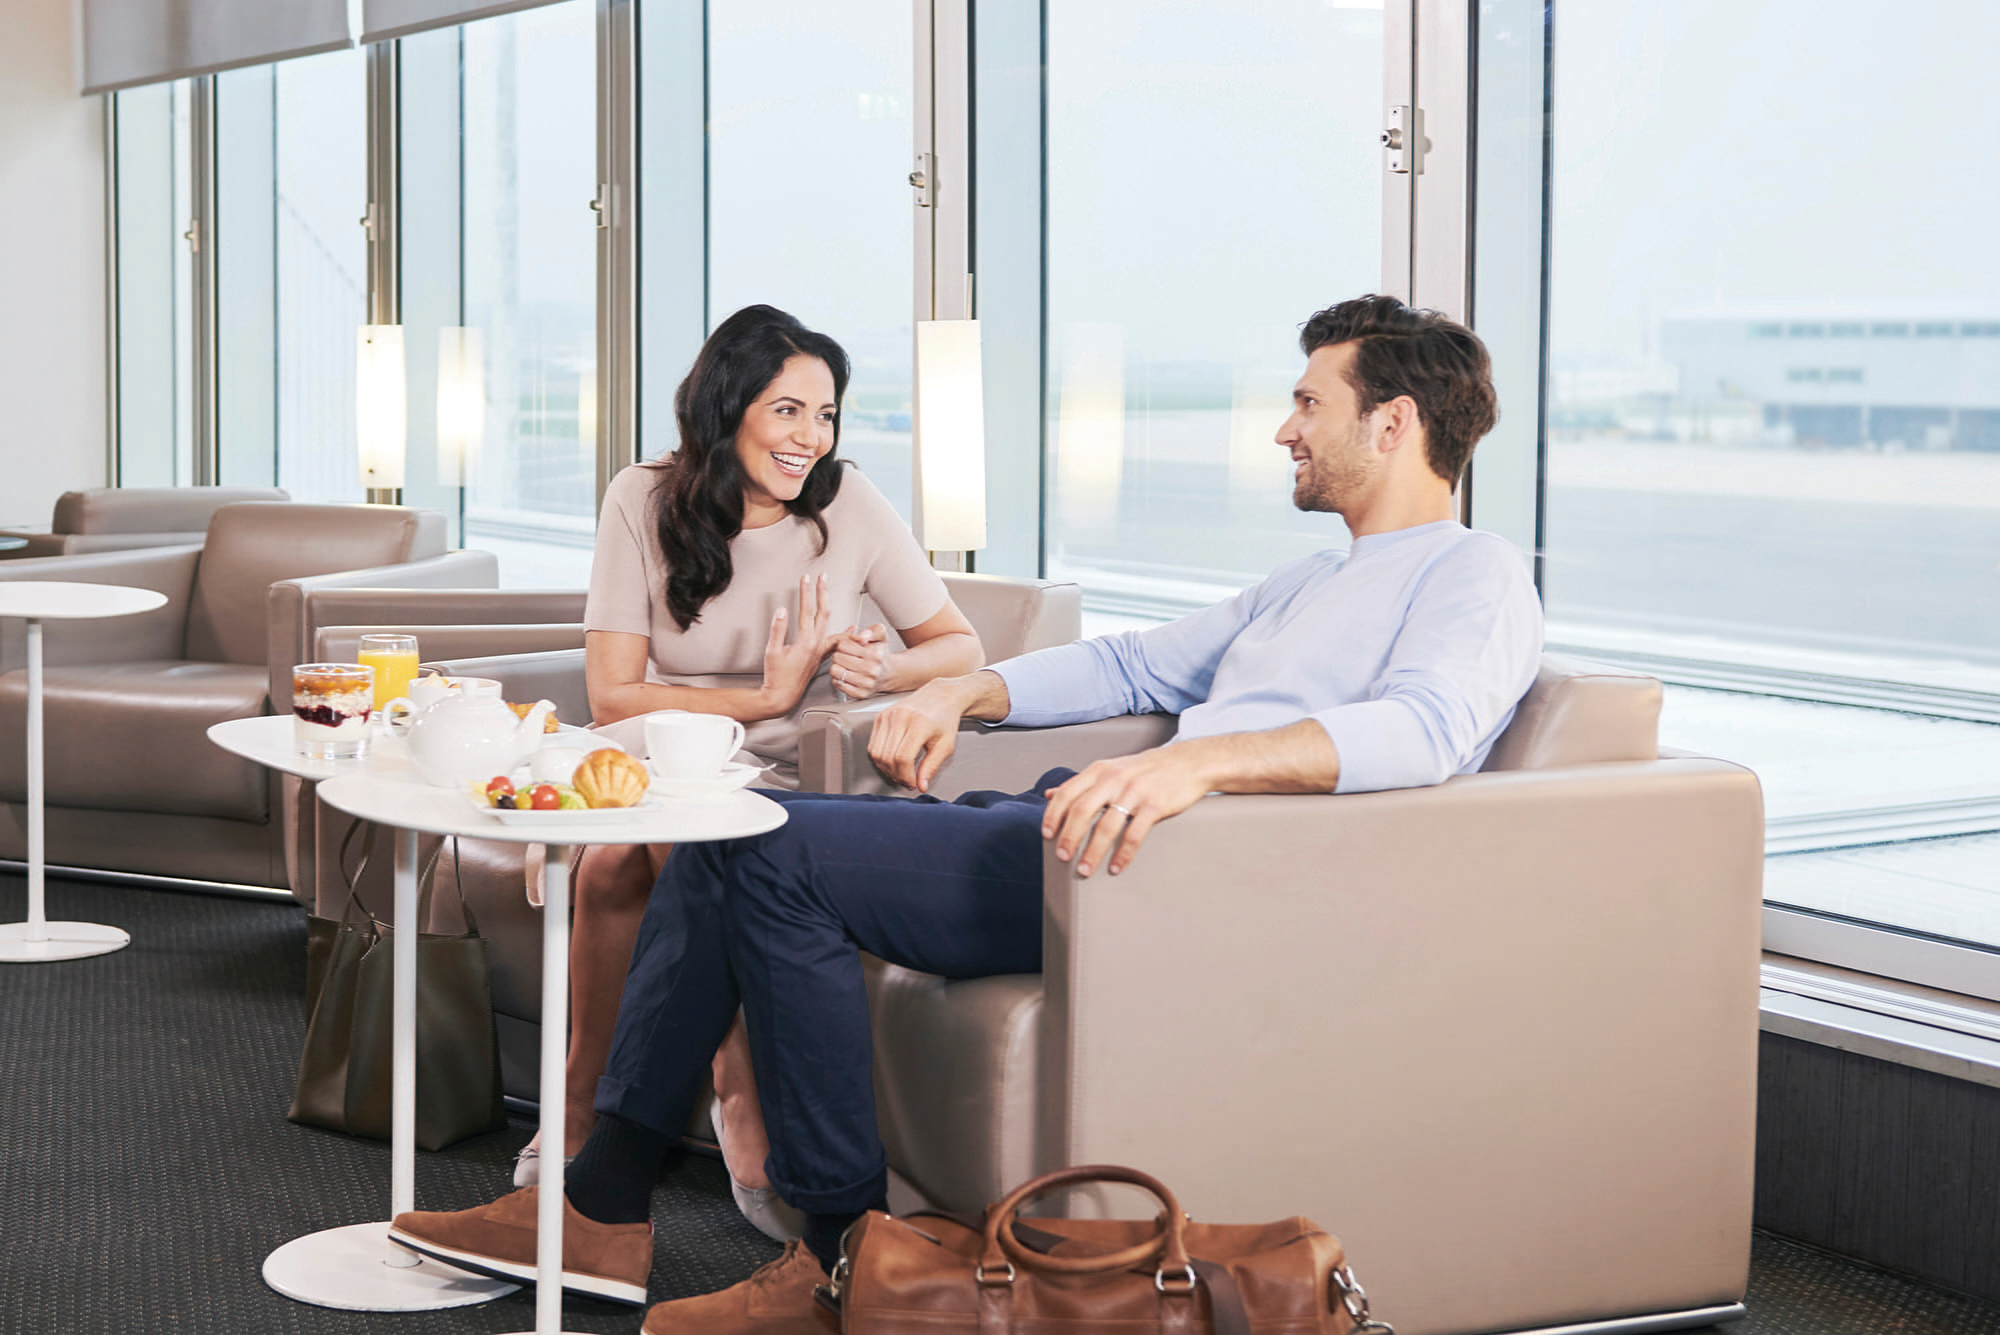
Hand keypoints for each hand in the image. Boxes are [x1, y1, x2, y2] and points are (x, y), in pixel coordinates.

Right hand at [759, 574, 838, 717]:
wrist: (783, 695)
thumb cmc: (777, 676)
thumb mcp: (772, 651)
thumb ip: (778, 629)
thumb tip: (782, 610)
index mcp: (806, 641)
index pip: (807, 610)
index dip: (806, 592)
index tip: (805, 578)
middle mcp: (817, 644)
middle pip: (824, 612)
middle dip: (822, 592)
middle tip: (822, 576)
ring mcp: (820, 650)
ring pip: (831, 624)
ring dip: (829, 606)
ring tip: (829, 592)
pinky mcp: (820, 656)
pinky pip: (837, 641)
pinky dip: (845, 633)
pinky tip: (852, 629)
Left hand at [829, 623, 893, 698]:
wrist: (888, 674)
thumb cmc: (880, 654)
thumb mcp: (880, 636)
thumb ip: (873, 630)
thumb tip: (863, 636)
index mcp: (875, 654)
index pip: (843, 645)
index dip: (843, 644)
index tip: (850, 647)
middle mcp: (871, 670)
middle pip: (837, 657)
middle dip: (839, 655)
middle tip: (847, 656)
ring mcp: (866, 683)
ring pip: (835, 671)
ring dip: (837, 667)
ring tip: (846, 666)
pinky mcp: (860, 694)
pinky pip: (838, 683)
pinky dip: (839, 678)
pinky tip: (847, 675)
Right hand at [867, 674, 992, 791]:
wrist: (940, 696)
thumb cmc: (945, 719)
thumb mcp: (945, 745)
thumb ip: (932, 767)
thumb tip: (921, 786)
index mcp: (918, 724)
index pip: (903, 758)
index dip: (906, 776)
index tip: (913, 783)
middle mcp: (900, 717)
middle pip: (887, 757)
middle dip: (896, 775)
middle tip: (906, 781)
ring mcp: (888, 715)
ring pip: (876, 752)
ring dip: (886, 768)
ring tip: (899, 772)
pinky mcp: (880, 716)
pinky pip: (873, 744)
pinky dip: (880, 757)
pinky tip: (892, 761)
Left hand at [1041, 747, 1215, 877]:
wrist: (1187, 762)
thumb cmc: (1145, 769)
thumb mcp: (1109, 769)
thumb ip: (1080, 783)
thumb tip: (1049, 794)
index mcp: (1099, 770)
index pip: (1067, 792)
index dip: (1053, 815)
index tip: (1046, 836)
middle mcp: (1114, 778)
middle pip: (1082, 810)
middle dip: (1069, 837)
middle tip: (1062, 857)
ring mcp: (1135, 791)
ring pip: (1106, 825)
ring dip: (1092, 851)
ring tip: (1085, 870)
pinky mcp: (1154, 805)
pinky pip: (1134, 834)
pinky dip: (1123, 854)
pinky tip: (1116, 868)